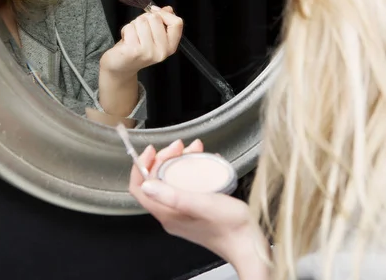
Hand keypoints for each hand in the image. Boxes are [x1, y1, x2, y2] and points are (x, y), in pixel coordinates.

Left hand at [100, 5, 182, 78]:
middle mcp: (161, 51)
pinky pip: (130, 27)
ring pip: (142, 21)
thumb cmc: (137, 48)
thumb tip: (168, 9)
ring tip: (132, 36)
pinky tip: (125, 40)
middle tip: (140, 30)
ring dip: (134, 25)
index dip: (164, 13)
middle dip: (145, 19)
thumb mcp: (153, 36)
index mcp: (170, 47)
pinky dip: (125, 30)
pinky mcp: (133, 51)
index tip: (154, 12)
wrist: (121, 67)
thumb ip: (162, 22)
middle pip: (156, 18)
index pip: (177, 23)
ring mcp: (147, 52)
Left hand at [129, 140, 270, 279]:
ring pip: (173, 179)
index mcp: (167, 213)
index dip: (141, 166)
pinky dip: (193, 169)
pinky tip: (206, 161)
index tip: (152, 149)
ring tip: (196, 149)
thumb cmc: (230, 227)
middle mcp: (172, 213)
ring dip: (181, 161)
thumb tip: (147, 185)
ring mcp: (184, 211)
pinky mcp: (197, 209)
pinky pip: (188, 184)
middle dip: (166, 158)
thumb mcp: (201, 204)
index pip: (140, 188)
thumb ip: (173, 196)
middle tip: (181, 146)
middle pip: (157, 179)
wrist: (250, 244)